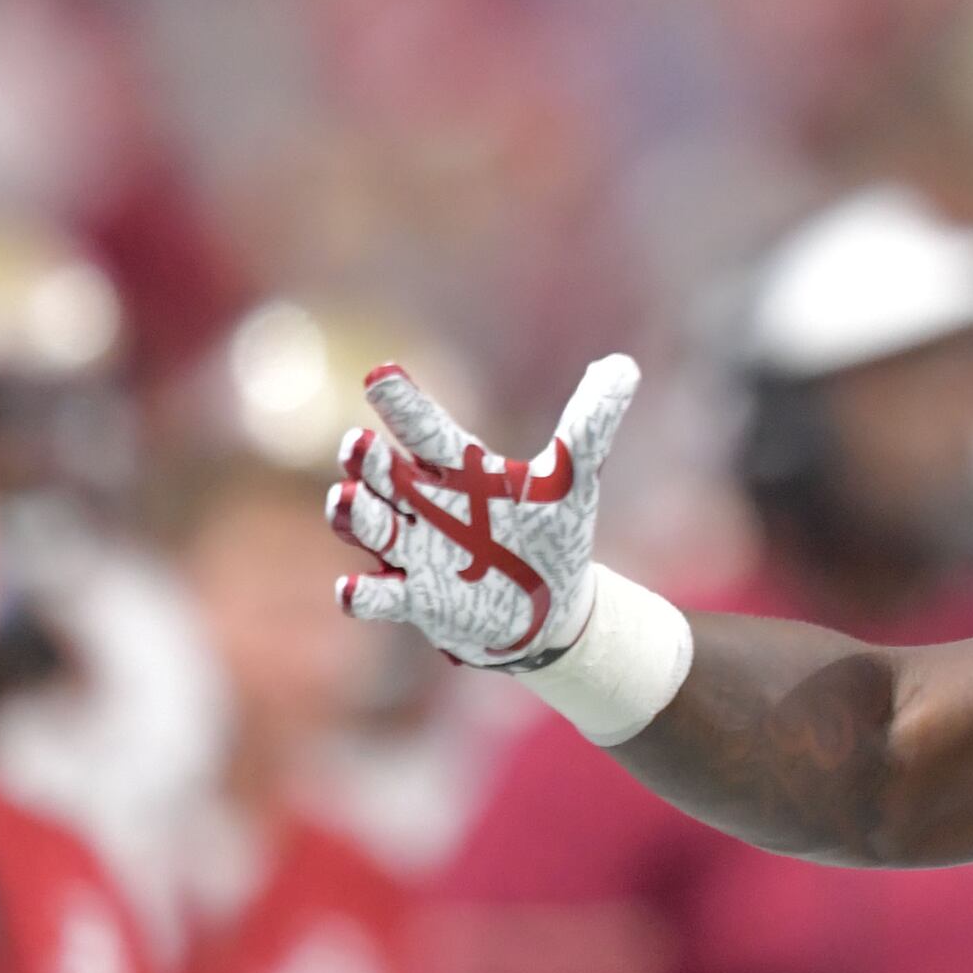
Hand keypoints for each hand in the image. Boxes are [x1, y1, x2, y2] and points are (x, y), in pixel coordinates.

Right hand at [330, 357, 639, 667]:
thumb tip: (623, 365)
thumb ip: (591, 423)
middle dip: (365, 460)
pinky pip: (378, 597)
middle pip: (380, 474)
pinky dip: (362, 594)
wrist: (551, 607)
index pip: (423, 429)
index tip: (383, 376)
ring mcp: (413, 552)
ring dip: (353, 515)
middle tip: (361, 444)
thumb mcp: (573, 479)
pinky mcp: (414, 600)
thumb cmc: (550, 534)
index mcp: (458, 469)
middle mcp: (423, 504)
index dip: (402, 404)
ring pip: (367, 526)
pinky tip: (352, 590)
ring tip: (349, 500)